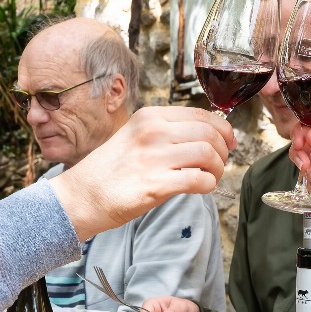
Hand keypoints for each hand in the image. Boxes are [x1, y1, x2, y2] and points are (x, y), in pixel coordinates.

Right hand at [52, 106, 231, 240]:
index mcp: (149, 117)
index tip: (228, 141)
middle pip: (209, 133)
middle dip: (223, 150)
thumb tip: (207, 136)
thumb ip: (166, 133)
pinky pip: (199, 180)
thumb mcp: (135, 137)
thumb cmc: (110, 170)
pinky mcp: (155, 185)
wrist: (81, 196)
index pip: (200, 115)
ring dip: (218, 168)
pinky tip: (201, 188)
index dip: (222, 129)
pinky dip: (209, 185)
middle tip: (219, 163)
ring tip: (210, 177)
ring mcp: (154, 158)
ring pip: (208, 154)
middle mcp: (153, 133)